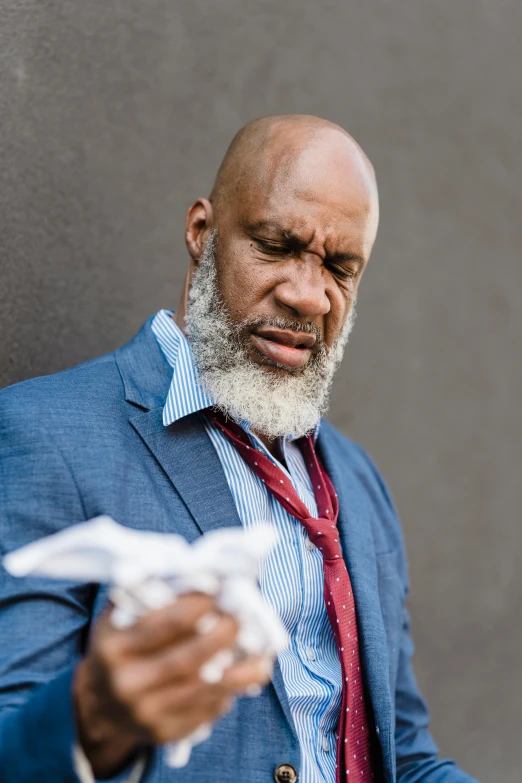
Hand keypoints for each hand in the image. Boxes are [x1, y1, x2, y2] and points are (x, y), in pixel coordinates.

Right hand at [73, 592, 271, 777]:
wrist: (98, 702)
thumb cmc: (119, 644)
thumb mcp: (119, 614)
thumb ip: (150, 591)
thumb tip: (199, 573)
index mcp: (115, 647)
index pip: (165, 625)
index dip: (199, 605)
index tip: (220, 590)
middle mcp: (128, 684)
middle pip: (187, 660)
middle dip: (222, 635)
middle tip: (241, 617)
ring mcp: (146, 713)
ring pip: (203, 690)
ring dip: (239, 670)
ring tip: (262, 652)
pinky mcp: (164, 734)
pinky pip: (205, 712)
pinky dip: (229, 691)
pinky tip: (245, 675)